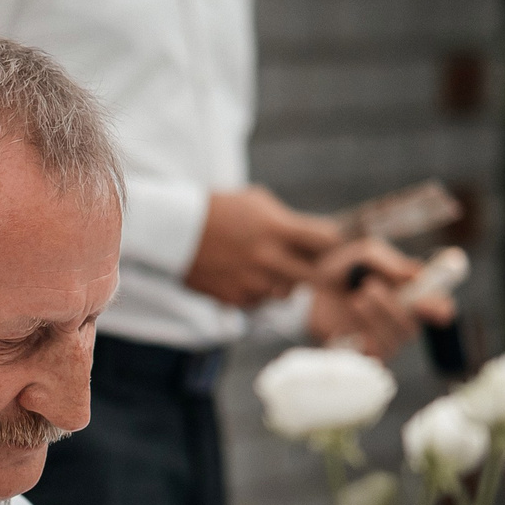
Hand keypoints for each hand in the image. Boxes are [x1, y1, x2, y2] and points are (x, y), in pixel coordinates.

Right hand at [184, 185, 340, 307]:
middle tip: (303, 262)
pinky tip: (242, 274)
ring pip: (287, 292)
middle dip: (312, 269)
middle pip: (315, 276)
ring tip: (263, 265)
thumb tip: (315, 238)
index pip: (328, 242)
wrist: (175, 230)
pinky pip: (261, 301)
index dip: (330, 243)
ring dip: (282, 281)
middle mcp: (269, 258)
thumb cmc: (220, 210)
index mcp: (278, 229)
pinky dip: (257, 292)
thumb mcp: (258, 203)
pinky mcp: (236, 299)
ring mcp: (253, 281)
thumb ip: (289, 222)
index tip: (323, 243)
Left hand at [306, 239, 455, 359]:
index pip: (438, 308)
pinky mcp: (362, 353)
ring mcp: (382, 339)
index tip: (438, 308)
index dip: (441, 309)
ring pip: (394, 342)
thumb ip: (389, 262)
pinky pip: (374, 355)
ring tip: (355, 299)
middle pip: (412, 328)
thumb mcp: (365, 254)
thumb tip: (415, 276)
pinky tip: (346, 322)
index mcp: (409, 295)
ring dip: (376, 318)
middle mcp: (399, 320)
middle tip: (369, 288)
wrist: (306, 287)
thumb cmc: (340, 268)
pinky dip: (361, 336)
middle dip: (393, 308)